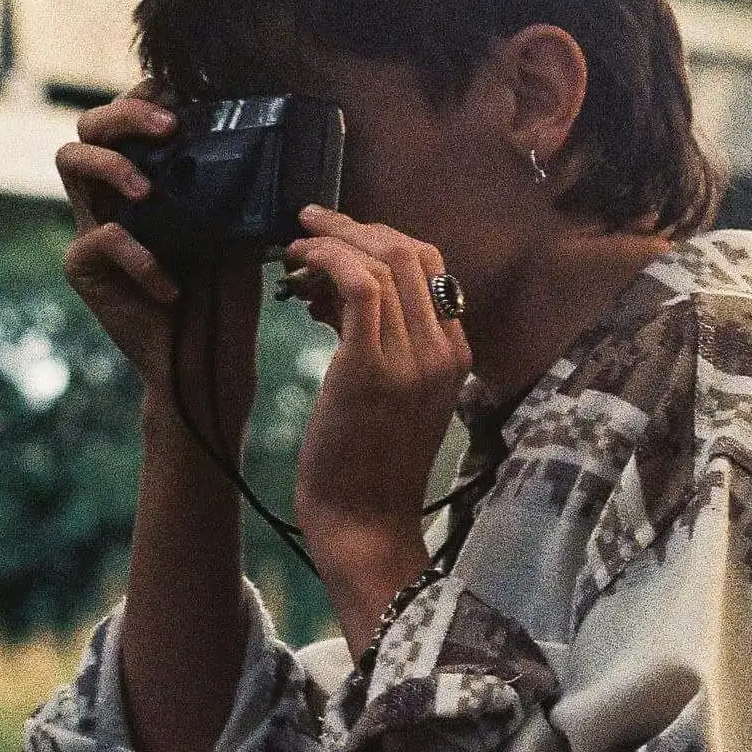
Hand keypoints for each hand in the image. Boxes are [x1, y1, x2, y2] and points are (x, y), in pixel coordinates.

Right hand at [57, 83, 259, 437]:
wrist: (201, 358)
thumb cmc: (222, 291)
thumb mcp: (235, 229)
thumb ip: (231, 188)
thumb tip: (258, 138)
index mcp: (145, 178)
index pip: (126, 116)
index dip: (142, 96)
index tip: (181, 95)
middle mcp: (110, 194)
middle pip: (88, 124)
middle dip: (125, 114)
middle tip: (169, 127)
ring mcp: (90, 224)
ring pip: (69, 159)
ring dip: (111, 164)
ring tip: (147, 192)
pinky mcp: (81, 265)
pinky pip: (101, 238)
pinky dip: (140, 258)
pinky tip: (170, 286)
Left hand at [282, 206, 473, 639]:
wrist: (364, 526)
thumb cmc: (364, 469)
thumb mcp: (389, 399)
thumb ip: (378, 345)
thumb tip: (332, 294)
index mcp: (455, 354)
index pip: (431, 268)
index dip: (381, 240)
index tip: (337, 239)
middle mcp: (444, 349)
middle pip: (413, 251)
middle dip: (357, 226)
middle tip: (311, 224)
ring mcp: (414, 357)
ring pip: (384, 259)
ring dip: (334, 238)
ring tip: (295, 245)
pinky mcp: (373, 366)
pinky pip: (358, 283)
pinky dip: (327, 258)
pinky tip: (300, 262)